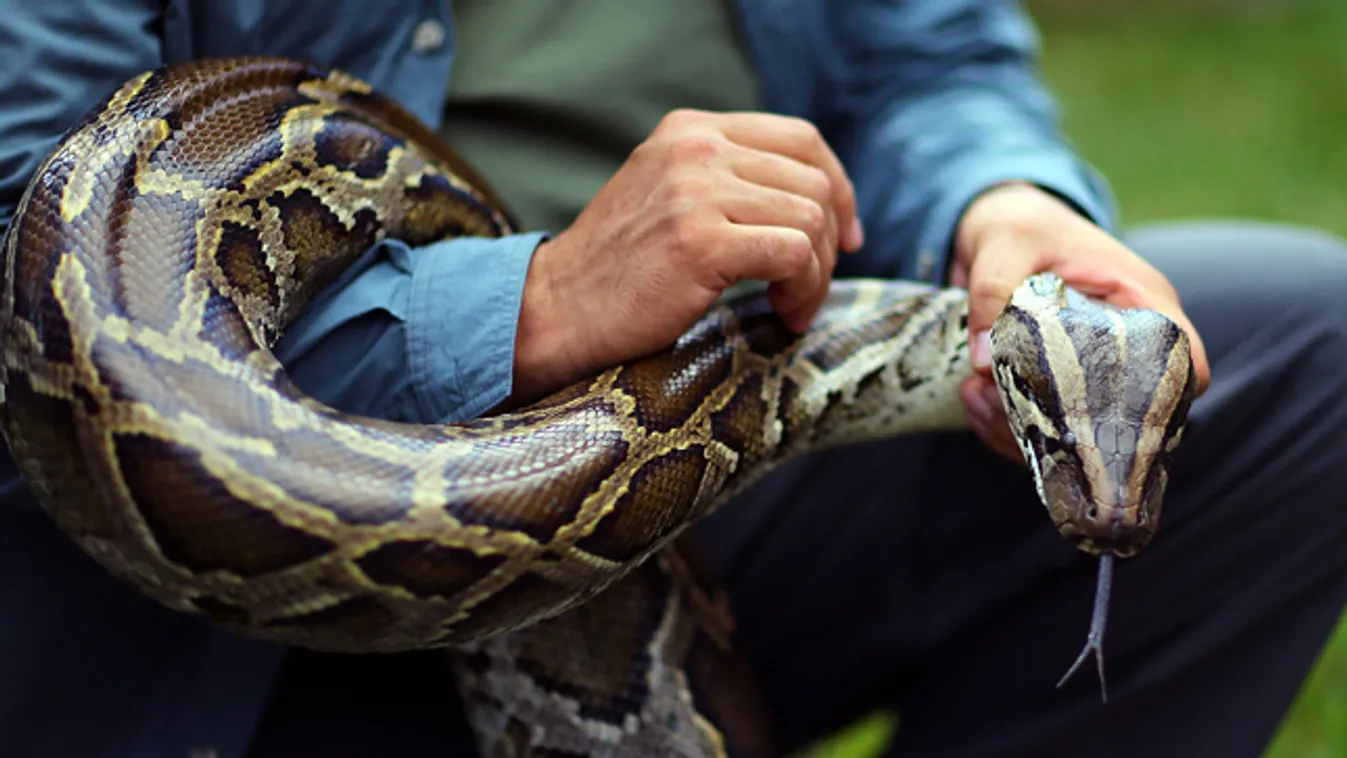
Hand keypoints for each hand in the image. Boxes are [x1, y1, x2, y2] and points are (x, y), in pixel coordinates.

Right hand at [511, 109, 863, 400]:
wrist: (555, 310)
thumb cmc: (617, 271)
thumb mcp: (668, 195)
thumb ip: (727, 181)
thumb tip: (818, 202)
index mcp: (690, 130)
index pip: (801, 138)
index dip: (838, 187)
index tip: (845, 237)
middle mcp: (696, 148)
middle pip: (814, 182)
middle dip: (828, 243)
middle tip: (808, 288)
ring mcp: (697, 191)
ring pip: (810, 218)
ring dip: (816, 274)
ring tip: (790, 306)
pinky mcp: (700, 241)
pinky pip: (795, 255)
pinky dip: (804, 291)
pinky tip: (783, 314)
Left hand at [950, 183, 1210, 461]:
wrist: (994, 227)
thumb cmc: (1019, 224)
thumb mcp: (1006, 241)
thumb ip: (993, 289)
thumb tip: (983, 363)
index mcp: (1139, 300)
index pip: (1184, 361)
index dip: (1165, 400)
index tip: (1109, 419)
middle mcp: (1122, 344)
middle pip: (1126, 414)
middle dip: (1067, 428)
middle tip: (1005, 406)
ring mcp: (1087, 370)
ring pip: (1077, 430)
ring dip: (1024, 431)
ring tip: (977, 398)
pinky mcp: (1052, 386)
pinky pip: (1040, 426)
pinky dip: (1004, 428)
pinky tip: (972, 402)